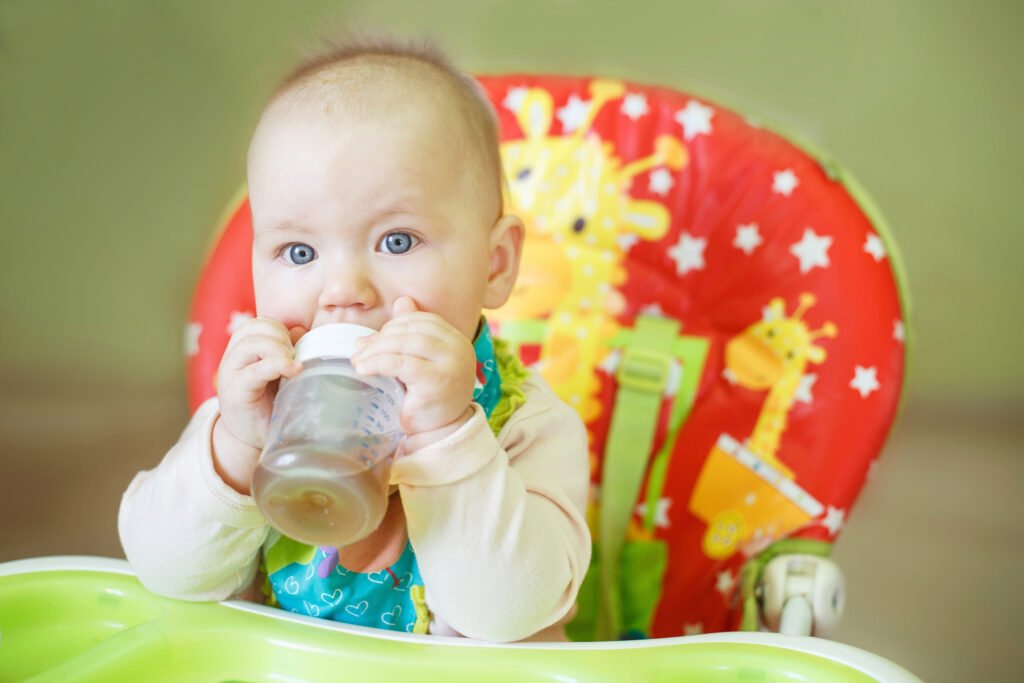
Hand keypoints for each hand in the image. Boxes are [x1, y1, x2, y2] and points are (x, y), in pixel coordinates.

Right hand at [213, 318, 304, 491]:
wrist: (252, 438)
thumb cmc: (270, 404)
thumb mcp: (281, 373)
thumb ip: (287, 351)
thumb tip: (299, 330)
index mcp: (243, 350)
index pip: (257, 323)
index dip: (279, 329)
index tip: (295, 348)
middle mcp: (232, 359)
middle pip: (253, 327)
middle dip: (280, 337)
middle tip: (294, 358)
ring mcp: (230, 375)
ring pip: (250, 343)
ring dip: (278, 350)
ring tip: (293, 367)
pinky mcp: (235, 392)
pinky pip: (254, 370)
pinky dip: (277, 366)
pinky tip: (294, 370)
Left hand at [351, 297, 475, 445]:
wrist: (439, 434)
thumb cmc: (428, 398)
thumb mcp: (421, 361)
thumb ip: (412, 333)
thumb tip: (400, 302)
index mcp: (457, 340)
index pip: (424, 320)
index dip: (396, 325)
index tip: (375, 340)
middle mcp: (460, 348)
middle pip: (413, 330)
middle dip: (381, 338)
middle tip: (359, 351)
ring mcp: (452, 364)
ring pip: (406, 343)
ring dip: (376, 350)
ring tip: (358, 361)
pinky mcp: (437, 380)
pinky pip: (401, 363)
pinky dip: (378, 363)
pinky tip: (363, 370)